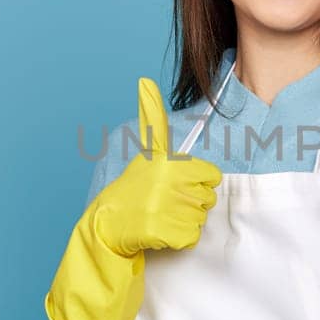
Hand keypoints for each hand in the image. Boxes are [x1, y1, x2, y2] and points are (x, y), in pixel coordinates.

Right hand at [91, 77, 221, 256]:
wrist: (108, 224)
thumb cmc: (133, 187)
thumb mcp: (147, 151)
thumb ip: (152, 118)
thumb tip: (145, 81)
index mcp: (171, 164)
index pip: (212, 176)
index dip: (198, 181)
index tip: (179, 184)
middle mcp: (171, 185)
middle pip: (208, 199)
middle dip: (191, 202)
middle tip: (167, 201)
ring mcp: (169, 210)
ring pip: (200, 218)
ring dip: (184, 220)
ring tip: (162, 214)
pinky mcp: (166, 233)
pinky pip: (191, 238)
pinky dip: (180, 238)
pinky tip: (161, 230)